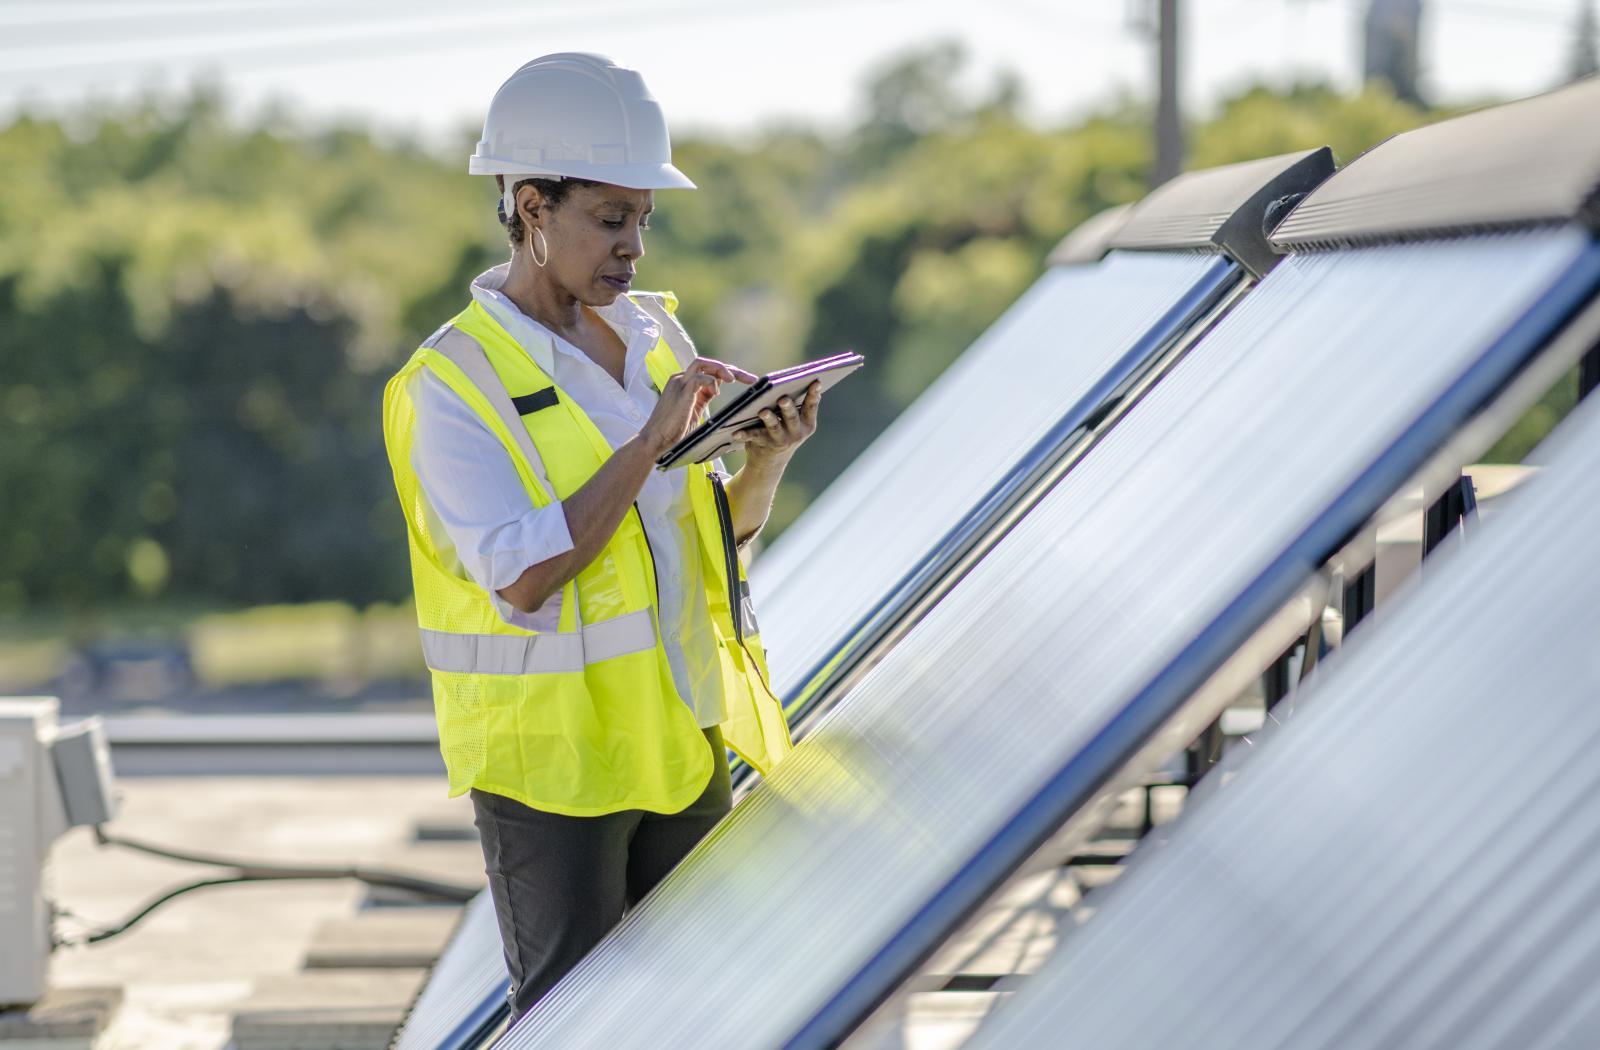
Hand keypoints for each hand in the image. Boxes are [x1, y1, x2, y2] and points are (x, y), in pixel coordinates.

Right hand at [642, 357, 756, 455]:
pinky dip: (710, 381)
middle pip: (709, 364)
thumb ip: (704, 402)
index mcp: (687, 385)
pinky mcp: (680, 391)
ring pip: (701, 363)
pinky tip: (716, 392)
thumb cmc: (674, 434)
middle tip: (751, 379)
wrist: (656, 442)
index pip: (710, 371)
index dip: (730, 374)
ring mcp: (679, 383)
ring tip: (734, 380)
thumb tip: (724, 404)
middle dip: (732, 369)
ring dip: (721, 369)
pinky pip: (697, 377)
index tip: (749, 382)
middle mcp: (682, 380)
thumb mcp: (694, 415)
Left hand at [736, 380, 820, 466]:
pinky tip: (736, 432)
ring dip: (769, 418)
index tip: (816, 382)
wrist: (772, 462)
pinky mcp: (764, 444)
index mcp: (807, 423)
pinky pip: (753, 436)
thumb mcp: (796, 421)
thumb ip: (798, 404)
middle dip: (788, 408)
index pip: (811, 406)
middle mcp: (796, 433)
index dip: (814, 394)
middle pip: (792, 418)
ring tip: (763, 411)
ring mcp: (780, 440)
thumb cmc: (785, 430)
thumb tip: (797, 378)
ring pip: (774, 427)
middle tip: (783, 398)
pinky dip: (744, 434)